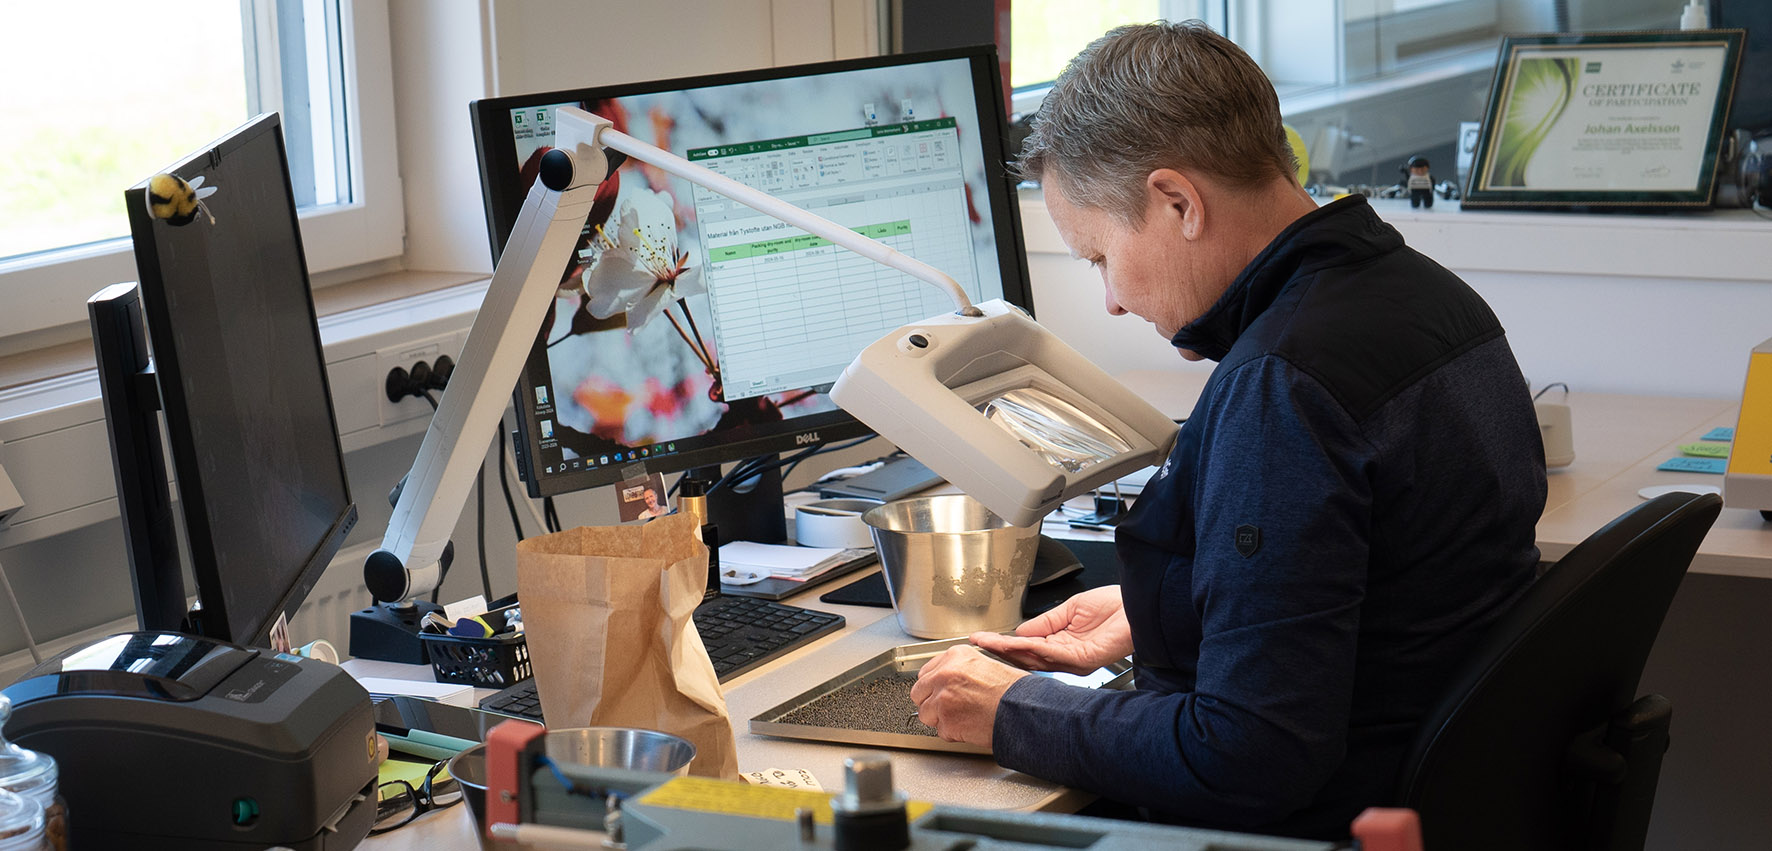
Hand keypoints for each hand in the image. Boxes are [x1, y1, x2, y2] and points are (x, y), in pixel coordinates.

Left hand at [910, 645, 1027, 747]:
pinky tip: (968, 726)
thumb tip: (946, 679)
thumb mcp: (986, 664)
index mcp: (954, 656)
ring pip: (925, 714)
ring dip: (940, 719)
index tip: (939, 691)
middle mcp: (945, 674)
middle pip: (919, 693)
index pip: (926, 672)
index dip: (933, 685)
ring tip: (962, 717)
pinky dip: (952, 733)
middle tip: (949, 707)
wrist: (1022, 711)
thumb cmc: (1012, 690)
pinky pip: (940, 731)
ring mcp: (942, 699)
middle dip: (931, 702)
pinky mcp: (946, 721)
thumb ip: (961, 669)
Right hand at [970, 585, 1131, 674]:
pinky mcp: (1082, 660)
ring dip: (1007, 649)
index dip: (1004, 642)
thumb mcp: (1071, 609)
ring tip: (986, 643)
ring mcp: (1073, 660)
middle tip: (976, 644)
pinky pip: (1050, 653)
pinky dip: (1029, 646)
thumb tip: (1020, 630)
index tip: (982, 638)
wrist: (1140, 607)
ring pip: (1033, 656)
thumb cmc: (1116, 607)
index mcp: (1062, 643)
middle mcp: (1066, 656)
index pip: (1027, 646)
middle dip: (999, 648)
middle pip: (1025, 655)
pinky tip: (1013, 641)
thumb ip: (1045, 622)